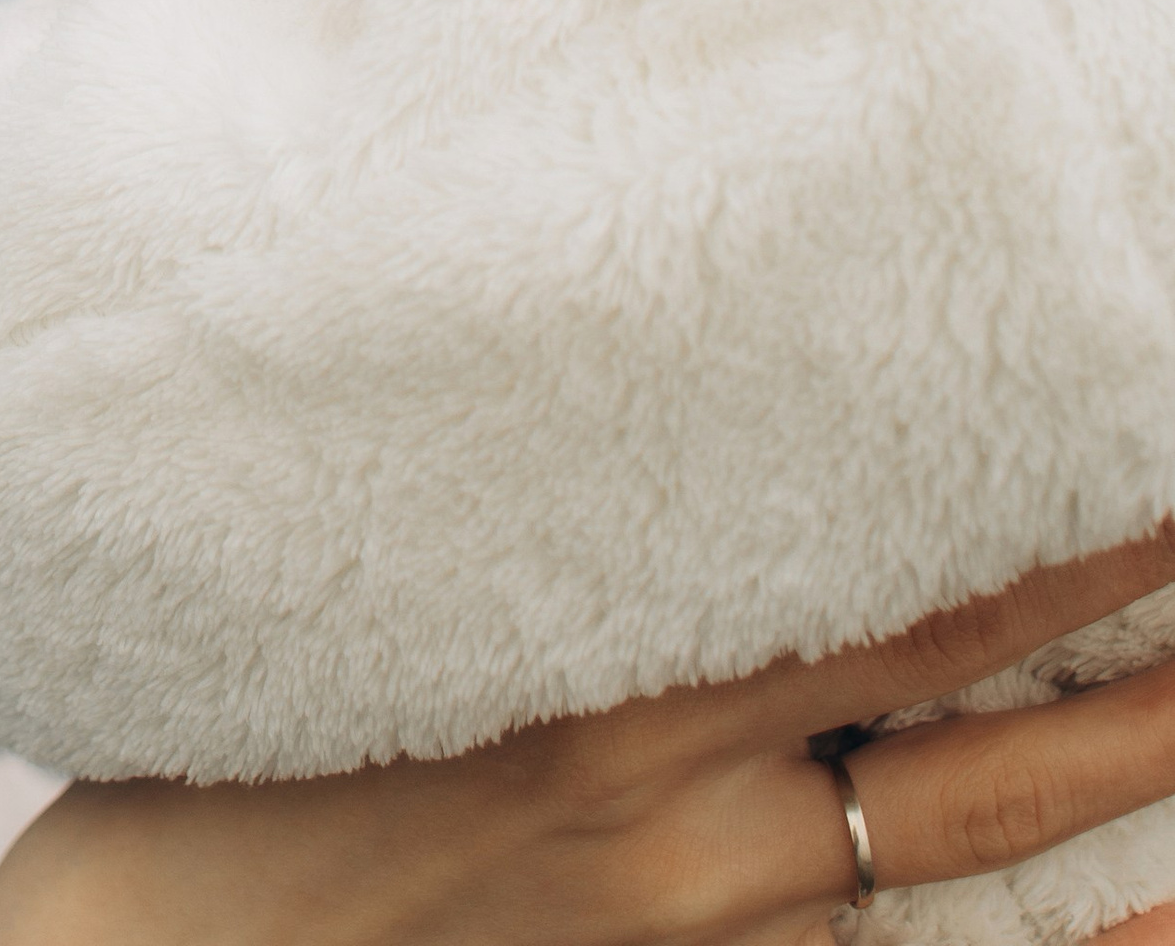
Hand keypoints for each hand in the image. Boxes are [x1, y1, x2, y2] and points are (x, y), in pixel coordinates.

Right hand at [0, 524, 1174, 945]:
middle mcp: (682, 815)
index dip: (1047, 522)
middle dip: (1138, 635)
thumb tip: (677, 434)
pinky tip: (1162, 913)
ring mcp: (703, 939)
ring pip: (968, 846)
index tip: (1150, 425)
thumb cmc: (237, 770)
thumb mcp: (390, 609)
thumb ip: (541, 538)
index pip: (890, 581)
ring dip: (1121, 771)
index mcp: (608, 685)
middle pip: (977, 723)